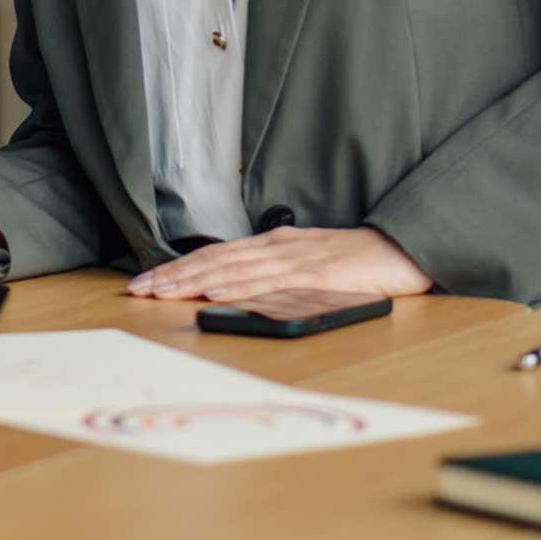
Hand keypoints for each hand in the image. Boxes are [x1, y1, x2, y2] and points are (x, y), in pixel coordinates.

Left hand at [126, 225, 432, 301]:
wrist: (403, 248)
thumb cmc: (358, 262)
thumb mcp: (308, 267)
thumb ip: (276, 276)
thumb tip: (238, 294)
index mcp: (273, 246)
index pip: (215, 255)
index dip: (178, 268)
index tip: (147, 282)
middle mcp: (276, 246)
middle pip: (214, 259)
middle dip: (172, 275)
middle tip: (137, 289)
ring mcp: (294, 258)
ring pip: (232, 268)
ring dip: (193, 280)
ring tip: (162, 291)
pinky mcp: (314, 271)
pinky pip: (268, 280)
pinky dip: (237, 284)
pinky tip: (214, 291)